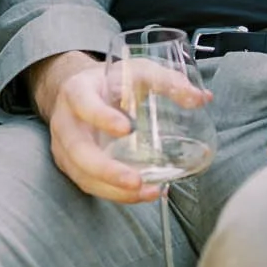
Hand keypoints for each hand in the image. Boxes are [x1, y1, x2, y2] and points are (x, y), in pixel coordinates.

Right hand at [31, 49, 211, 202]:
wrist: (78, 93)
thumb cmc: (111, 82)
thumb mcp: (136, 71)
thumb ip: (167, 81)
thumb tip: (202, 98)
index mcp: (76, 92)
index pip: (84, 104)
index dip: (102, 117)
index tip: (128, 129)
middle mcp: (65, 122)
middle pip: (78, 151)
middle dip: (106, 170)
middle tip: (137, 181)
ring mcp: (64, 148)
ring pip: (83, 176)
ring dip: (113, 190)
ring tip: (148, 192)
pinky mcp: (72, 167)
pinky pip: (91, 185)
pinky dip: (116, 194)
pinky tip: (143, 194)